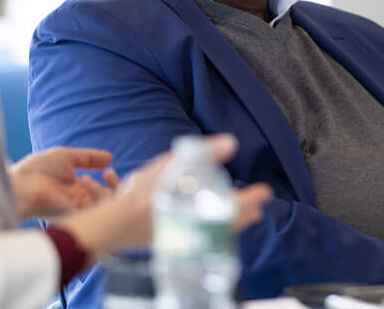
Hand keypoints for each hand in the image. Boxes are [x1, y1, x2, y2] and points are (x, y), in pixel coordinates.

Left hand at [8, 147, 120, 220]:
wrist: (18, 183)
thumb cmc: (36, 169)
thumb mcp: (66, 157)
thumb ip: (89, 158)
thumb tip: (110, 157)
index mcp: (78, 189)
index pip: (103, 191)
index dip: (111, 182)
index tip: (108, 171)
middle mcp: (79, 202)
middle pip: (107, 202)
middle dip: (114, 190)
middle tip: (109, 176)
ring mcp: (76, 210)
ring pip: (103, 209)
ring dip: (104, 194)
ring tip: (90, 179)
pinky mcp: (73, 217)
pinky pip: (93, 214)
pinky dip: (96, 202)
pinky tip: (90, 187)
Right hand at [55, 134, 272, 259]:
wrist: (118, 223)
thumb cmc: (145, 193)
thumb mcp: (173, 166)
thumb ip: (204, 154)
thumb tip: (231, 142)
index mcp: (203, 208)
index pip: (239, 203)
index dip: (254, 196)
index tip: (266, 192)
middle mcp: (199, 225)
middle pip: (231, 222)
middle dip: (246, 214)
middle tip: (259, 209)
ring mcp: (188, 236)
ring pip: (218, 231)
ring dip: (231, 223)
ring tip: (240, 218)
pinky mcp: (175, 240)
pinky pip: (203, 236)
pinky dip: (213, 230)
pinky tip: (207, 225)